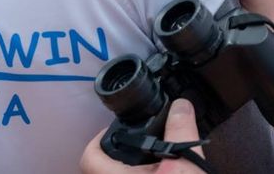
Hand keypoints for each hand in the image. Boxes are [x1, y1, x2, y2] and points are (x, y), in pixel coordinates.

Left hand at [80, 99, 204, 173]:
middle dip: (115, 153)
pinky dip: (140, 173)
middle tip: (134, 142)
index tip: (115, 130)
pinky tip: (158, 171)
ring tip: (147, 156)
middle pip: (100, 166)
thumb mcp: (184, 163)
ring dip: (125, 167)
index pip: (89, 157)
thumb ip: (180, 130)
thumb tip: (181, 106)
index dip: (97, 139)